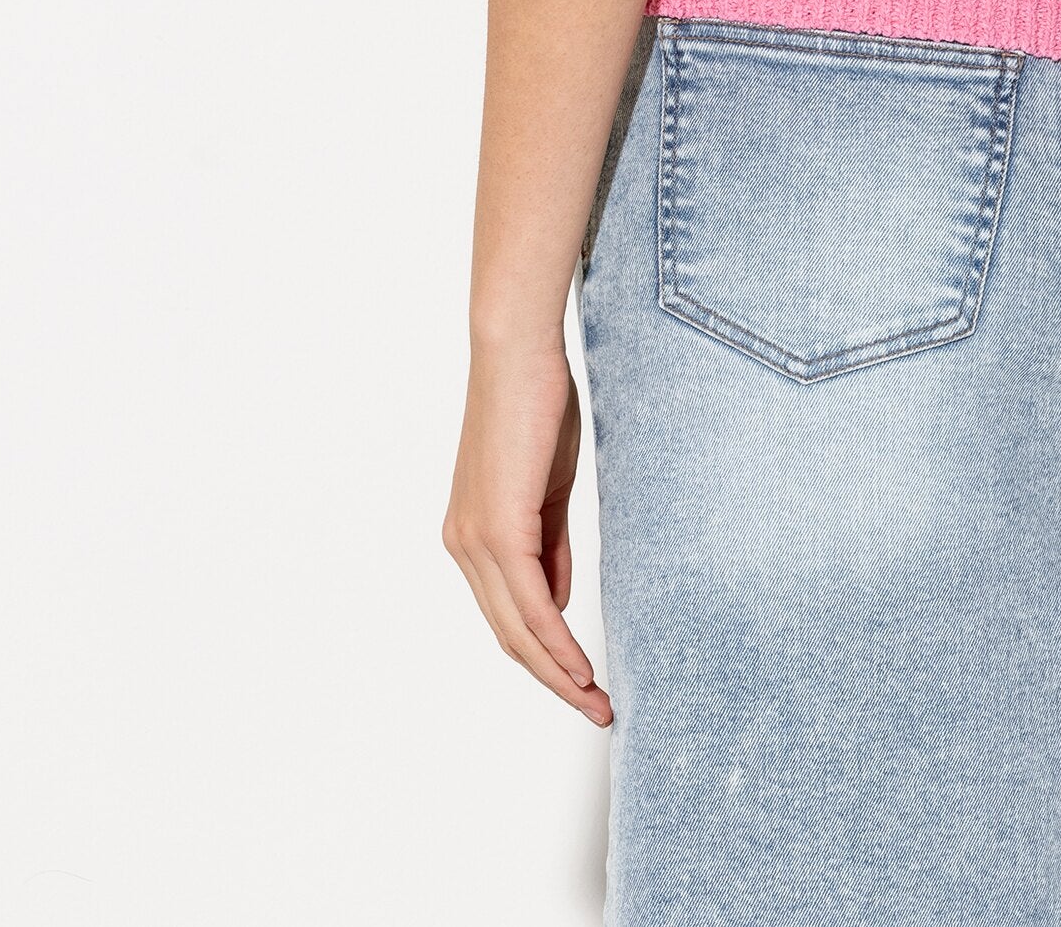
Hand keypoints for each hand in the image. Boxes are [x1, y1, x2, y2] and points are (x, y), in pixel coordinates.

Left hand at [443, 335, 612, 724]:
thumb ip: (549, 547)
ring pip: (517, 630)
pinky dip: (557, 641)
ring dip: (559, 672)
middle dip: (553, 679)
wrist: (518, 352)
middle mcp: (464, 546)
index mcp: (473, 535)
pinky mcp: (498, 529)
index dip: (546, 655)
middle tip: (596, 708)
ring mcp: (476, 540)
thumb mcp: (546, 488)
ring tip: (596, 701)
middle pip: (508, 636)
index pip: (508, 615)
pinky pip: (529, 603)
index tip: (583, 682)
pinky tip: (581, 667)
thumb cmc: (536, 404)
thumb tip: (557, 601)